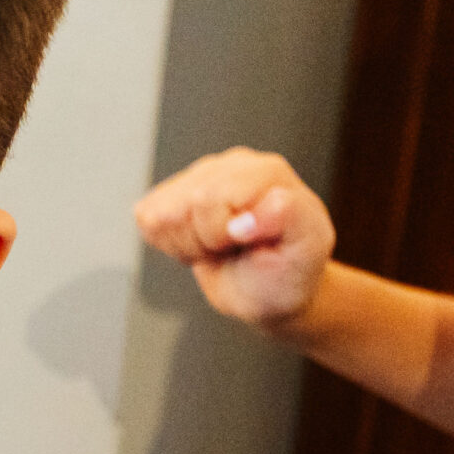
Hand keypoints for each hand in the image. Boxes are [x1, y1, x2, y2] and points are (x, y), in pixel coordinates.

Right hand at [133, 147, 335, 330]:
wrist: (269, 290)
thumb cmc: (289, 270)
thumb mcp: (307, 248)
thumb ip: (288, 219)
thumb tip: (245, 217)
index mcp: (266, 171)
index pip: (209, 197)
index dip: (218, 234)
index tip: (244, 245)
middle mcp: (231, 164)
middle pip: (182, 206)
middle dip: (201, 242)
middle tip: (231, 250)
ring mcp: (200, 176)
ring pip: (159, 214)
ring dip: (185, 244)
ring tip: (218, 248)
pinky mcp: (174, 193)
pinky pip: (146, 218)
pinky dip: (168, 242)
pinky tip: (199, 243)